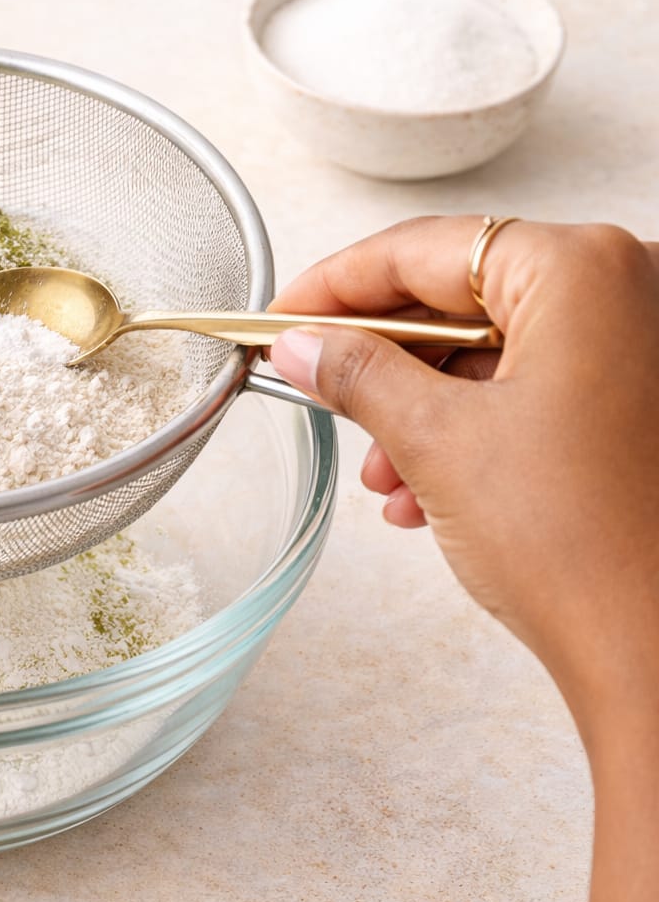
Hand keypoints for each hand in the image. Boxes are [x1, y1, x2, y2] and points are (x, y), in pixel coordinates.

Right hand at [266, 218, 658, 901]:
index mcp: (580, 270)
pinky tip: (428, 492)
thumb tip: (302, 344)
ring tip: (382, 473)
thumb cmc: (579, 544)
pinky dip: (472, 430)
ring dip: (422, 407)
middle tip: (317, 389)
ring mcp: (639, 348)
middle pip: (461, 297)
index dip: (333, 286)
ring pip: (494, 350)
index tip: (280, 319)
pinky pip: (535, 388)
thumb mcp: (435, 441)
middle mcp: (627, 289)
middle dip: (382, 359)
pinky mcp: (639, 404)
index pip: (423, 250)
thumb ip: (357, 374)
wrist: (654, 651)